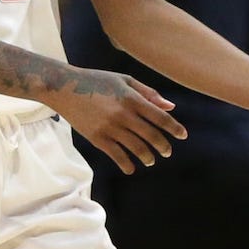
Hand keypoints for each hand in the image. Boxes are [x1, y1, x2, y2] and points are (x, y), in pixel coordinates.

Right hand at [50, 67, 187, 174]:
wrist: (65, 88)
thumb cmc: (98, 80)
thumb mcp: (125, 80)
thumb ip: (149, 93)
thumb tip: (170, 107)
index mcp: (132, 98)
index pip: (160, 117)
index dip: (174, 128)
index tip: (183, 136)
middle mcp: (123, 114)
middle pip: (151, 135)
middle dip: (163, 146)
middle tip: (168, 152)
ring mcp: (110, 127)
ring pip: (136, 147)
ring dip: (147, 157)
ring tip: (151, 160)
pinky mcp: (97, 138)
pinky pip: (116, 155)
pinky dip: (126, 164)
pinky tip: (131, 168)